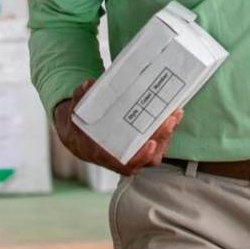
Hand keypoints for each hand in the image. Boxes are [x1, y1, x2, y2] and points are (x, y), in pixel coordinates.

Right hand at [53, 78, 184, 175]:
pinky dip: (166, 132)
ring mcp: (131, 155)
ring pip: (154, 152)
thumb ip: (80, 97)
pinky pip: (156, 144)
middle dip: (161, 138)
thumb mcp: (74, 111)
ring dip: (167, 135)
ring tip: (175, 114)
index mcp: (101, 154)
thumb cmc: (77, 125)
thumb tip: (88, 84)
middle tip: (170, 118)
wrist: (78, 136)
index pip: (124, 163)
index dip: (139, 157)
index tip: (151, 144)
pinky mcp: (140, 148)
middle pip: (146, 157)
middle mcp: (119, 158)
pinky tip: (173, 114)